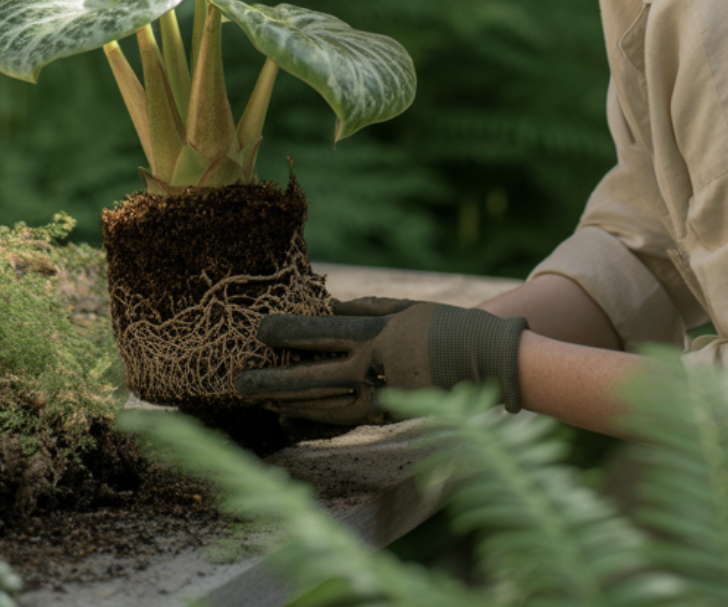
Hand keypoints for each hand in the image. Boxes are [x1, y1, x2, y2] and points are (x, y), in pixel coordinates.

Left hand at [235, 298, 528, 426]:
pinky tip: (292, 420)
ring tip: (260, 403)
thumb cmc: (444, 326)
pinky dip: (314, 420)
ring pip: (322, 405)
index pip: (320, 334)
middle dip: (273, 381)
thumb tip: (326, 307)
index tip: (260, 330)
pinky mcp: (386, 415)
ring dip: (288, 404)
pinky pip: (342, 419)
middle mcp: (372, 369)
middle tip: (241, 383)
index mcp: (376, 335)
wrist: (486, 362)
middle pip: (312, 377)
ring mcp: (379, 397)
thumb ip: (363, 308)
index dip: (288, 331)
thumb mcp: (403, 307)